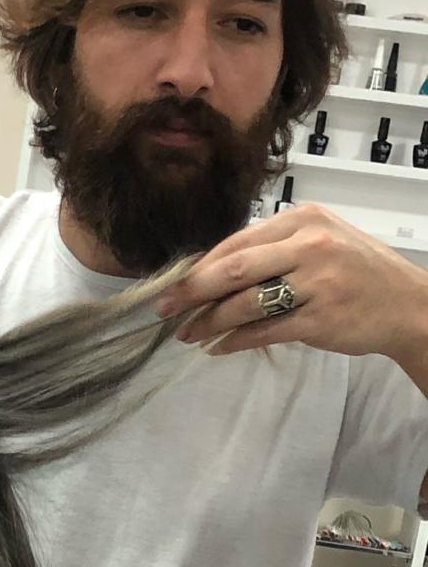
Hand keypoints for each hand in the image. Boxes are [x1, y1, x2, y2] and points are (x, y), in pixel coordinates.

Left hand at [156, 204, 427, 361]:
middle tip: (163, 309)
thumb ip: (273, 250)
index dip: (200, 266)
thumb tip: (211, 272)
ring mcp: (316, 281)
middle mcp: (309, 244)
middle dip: (191, 291)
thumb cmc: (356, 272)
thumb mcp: (320, 242)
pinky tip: (217, 347)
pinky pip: (264, 331)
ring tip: (187, 334)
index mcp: (303, 219)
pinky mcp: (320, 318)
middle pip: (233, 268)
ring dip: (209, 322)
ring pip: (245, 303)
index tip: (173, 285)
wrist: (406, 304)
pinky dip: (235, 341)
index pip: (237, 242)